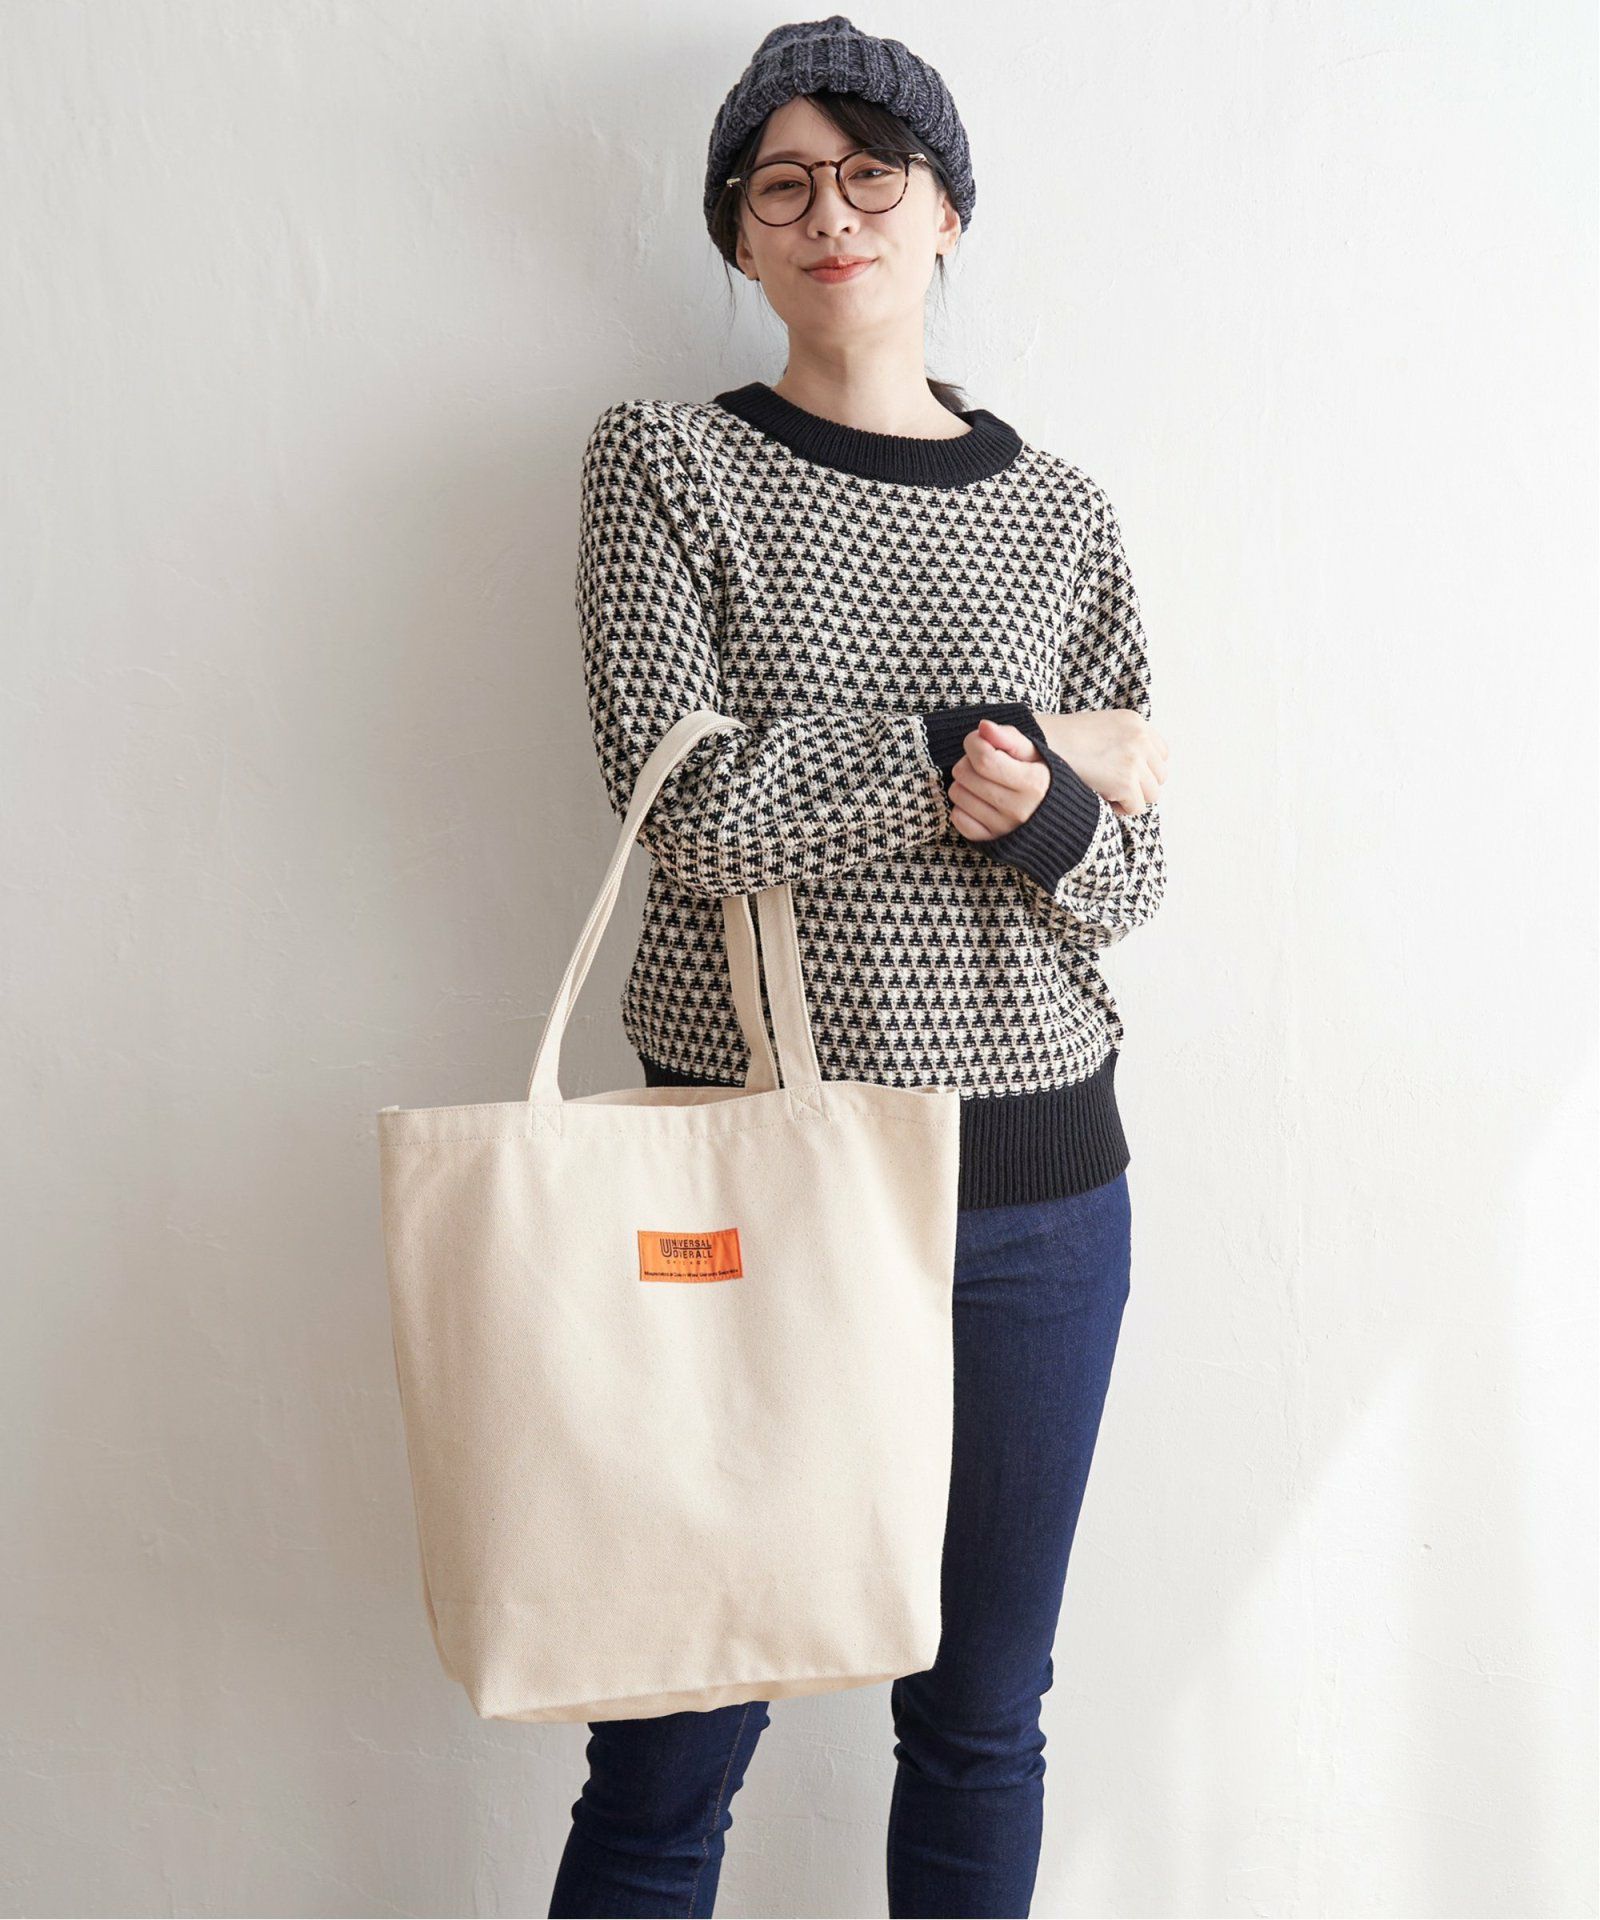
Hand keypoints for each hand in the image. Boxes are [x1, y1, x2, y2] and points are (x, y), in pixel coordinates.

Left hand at [948, 718, 1049, 841]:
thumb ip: (1009, 737)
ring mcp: (1003, 828)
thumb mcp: (1034, 752)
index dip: (973, 743)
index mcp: (1033, 783)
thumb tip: (984, 727)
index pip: (984, 759)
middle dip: (968, 761)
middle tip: (983, 762)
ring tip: (983, 781)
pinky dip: (963, 807)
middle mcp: (1018, 809)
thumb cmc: (1042, 778)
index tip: (978, 740)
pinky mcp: (991, 842)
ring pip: (957, 794)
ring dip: (964, 783)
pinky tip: (978, 801)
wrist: (1058, 819)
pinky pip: (958, 819)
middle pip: (965, 775)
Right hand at [1037, 709, 1167, 815]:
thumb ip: (1123, 743)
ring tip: (1104, 791)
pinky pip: (1136, 808)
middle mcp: (1140, 737)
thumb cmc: (1060, 741)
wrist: (1039, 744)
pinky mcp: (1126, 781)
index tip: (1124, 775)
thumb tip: (1138, 773)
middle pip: (1160, 776)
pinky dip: (1119, 809)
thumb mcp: (1100, 729)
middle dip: (1139, 786)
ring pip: (1151, 794)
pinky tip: (1099, 796)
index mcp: (1134, 721)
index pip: (1161, 753)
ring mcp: (1135, 759)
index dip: (1144, 769)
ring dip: (1130, 798)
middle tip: (1111, 787)